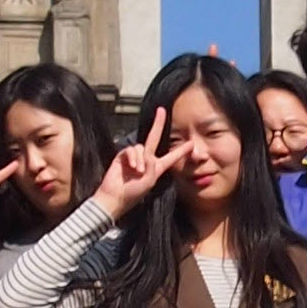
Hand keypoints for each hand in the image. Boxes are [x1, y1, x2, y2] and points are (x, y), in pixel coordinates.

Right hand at [92, 110, 177, 225]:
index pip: (171, 157)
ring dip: (140, 159)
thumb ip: (151, 165)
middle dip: (158, 124)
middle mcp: (146, 159)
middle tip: (162, 110)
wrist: (115, 197)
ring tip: (138, 172)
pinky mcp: (122, 156)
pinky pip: (130, 150)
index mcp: (156, 168)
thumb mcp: (149, 180)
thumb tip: (146, 154)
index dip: (181, 150)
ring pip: (141, 147)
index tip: (191, 144)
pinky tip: (132, 167)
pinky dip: (132, 157)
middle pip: (154, 137)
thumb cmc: (133, 192)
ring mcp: (134, 157)